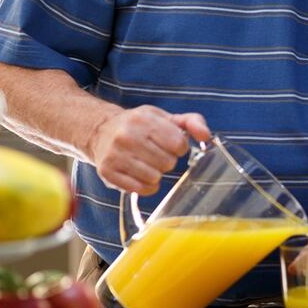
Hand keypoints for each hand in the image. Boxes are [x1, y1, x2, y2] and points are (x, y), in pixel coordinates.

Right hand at [86, 105, 210, 194]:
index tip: (172, 144)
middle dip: (167, 160)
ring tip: (148, 163)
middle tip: (157, 153)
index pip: (178, 143)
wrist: (102, 131)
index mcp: (143, 119)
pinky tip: (142, 175)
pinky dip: (147, 186)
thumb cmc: (140, 125)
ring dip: (157, 173)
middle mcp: (126, 136)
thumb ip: (192, 122)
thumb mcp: (165, 117)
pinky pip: (140, 189)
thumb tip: (206, 136)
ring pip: (154, 177)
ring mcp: (115, 155)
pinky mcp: (108, 173)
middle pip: (167, 162)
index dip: (180, 146)